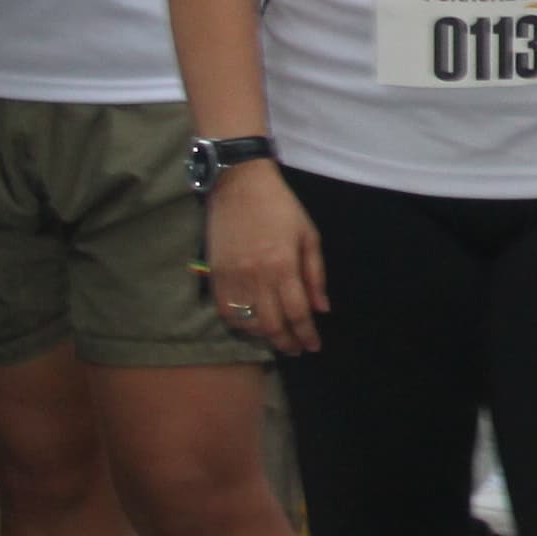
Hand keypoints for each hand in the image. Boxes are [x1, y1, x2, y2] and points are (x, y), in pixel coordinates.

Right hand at [204, 165, 327, 356]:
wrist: (239, 186)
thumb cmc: (281, 208)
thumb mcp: (309, 236)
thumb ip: (315, 275)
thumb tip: (321, 309)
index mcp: (284, 266)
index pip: (297, 313)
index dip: (306, 335)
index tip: (313, 346)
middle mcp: (257, 276)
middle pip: (272, 324)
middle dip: (287, 343)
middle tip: (296, 350)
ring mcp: (232, 277)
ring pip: (247, 322)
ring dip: (263, 337)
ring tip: (277, 338)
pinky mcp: (215, 274)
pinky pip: (225, 310)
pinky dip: (239, 324)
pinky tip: (251, 325)